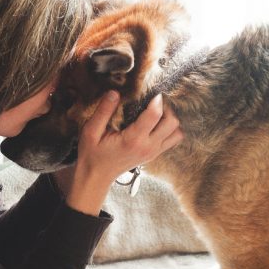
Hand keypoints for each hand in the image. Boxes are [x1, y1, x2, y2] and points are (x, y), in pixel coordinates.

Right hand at [64, 91, 182, 214]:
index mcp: (133, 140)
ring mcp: (153, 152)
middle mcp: (147, 147)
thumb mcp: (91, 131)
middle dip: (166, 109)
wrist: (96, 176)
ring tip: (156, 113)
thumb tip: (114, 93)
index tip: (152, 92)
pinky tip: (156, 124)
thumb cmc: (93, 154)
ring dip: (170, 120)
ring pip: (177, 133)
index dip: (157, 100)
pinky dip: (169, 130)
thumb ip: (103, 111)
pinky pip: (172, 140)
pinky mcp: (154, 154)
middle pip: (172, 123)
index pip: (154, 116)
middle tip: (154, 102)